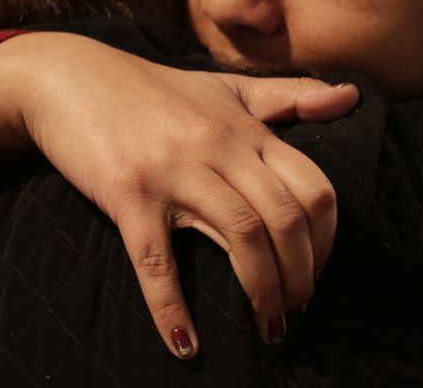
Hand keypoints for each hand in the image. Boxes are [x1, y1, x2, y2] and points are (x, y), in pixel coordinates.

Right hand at [0, 32, 357, 357]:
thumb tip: (352, 96)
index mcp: (246, 129)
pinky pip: (157, 260)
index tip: (315, 271)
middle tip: (296, 310)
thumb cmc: (152, 90)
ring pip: (241, 238)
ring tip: (270, 329)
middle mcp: (219, 148)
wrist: (70, 77)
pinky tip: (186, 345)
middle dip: (301, 277)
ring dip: (264, 294)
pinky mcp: (129, 193)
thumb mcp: (226, 88)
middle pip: (286, 219)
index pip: (314, 189)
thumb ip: (289, 96)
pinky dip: (173, 308)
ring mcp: (174, 171)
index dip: (326, 242)